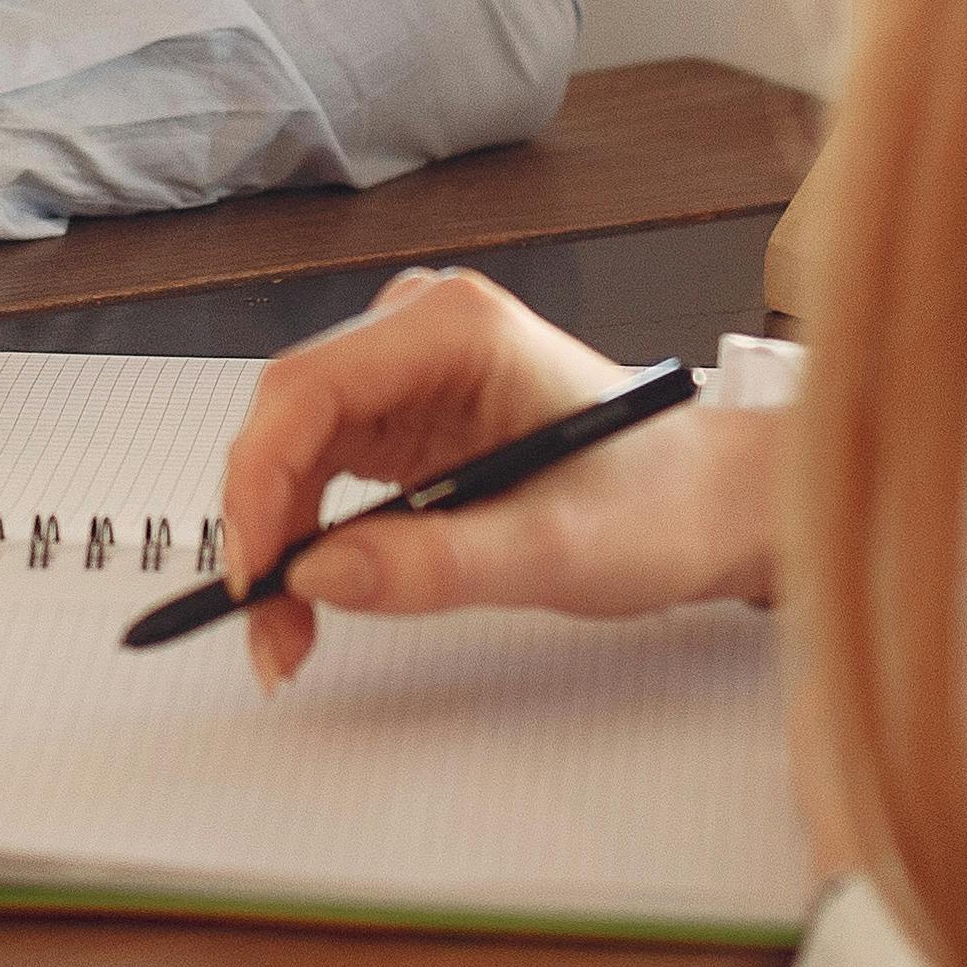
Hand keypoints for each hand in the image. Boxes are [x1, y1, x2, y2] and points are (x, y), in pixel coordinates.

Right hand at [219, 268, 789, 687]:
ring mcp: (406, 372)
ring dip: (277, 545)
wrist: (710, 503)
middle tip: (266, 632)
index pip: (308, 390)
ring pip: (292, 452)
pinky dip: (306, 542)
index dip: (260, 484)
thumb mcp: (557, 548)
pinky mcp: (403, 417)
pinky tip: (313, 598)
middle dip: (262, 531)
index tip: (257, 576)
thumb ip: (437, 563)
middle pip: (286, 422)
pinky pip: (320, 474)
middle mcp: (417, 333)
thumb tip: (318, 577)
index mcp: (453, 329)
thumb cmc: (661, 501)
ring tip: (287, 638)